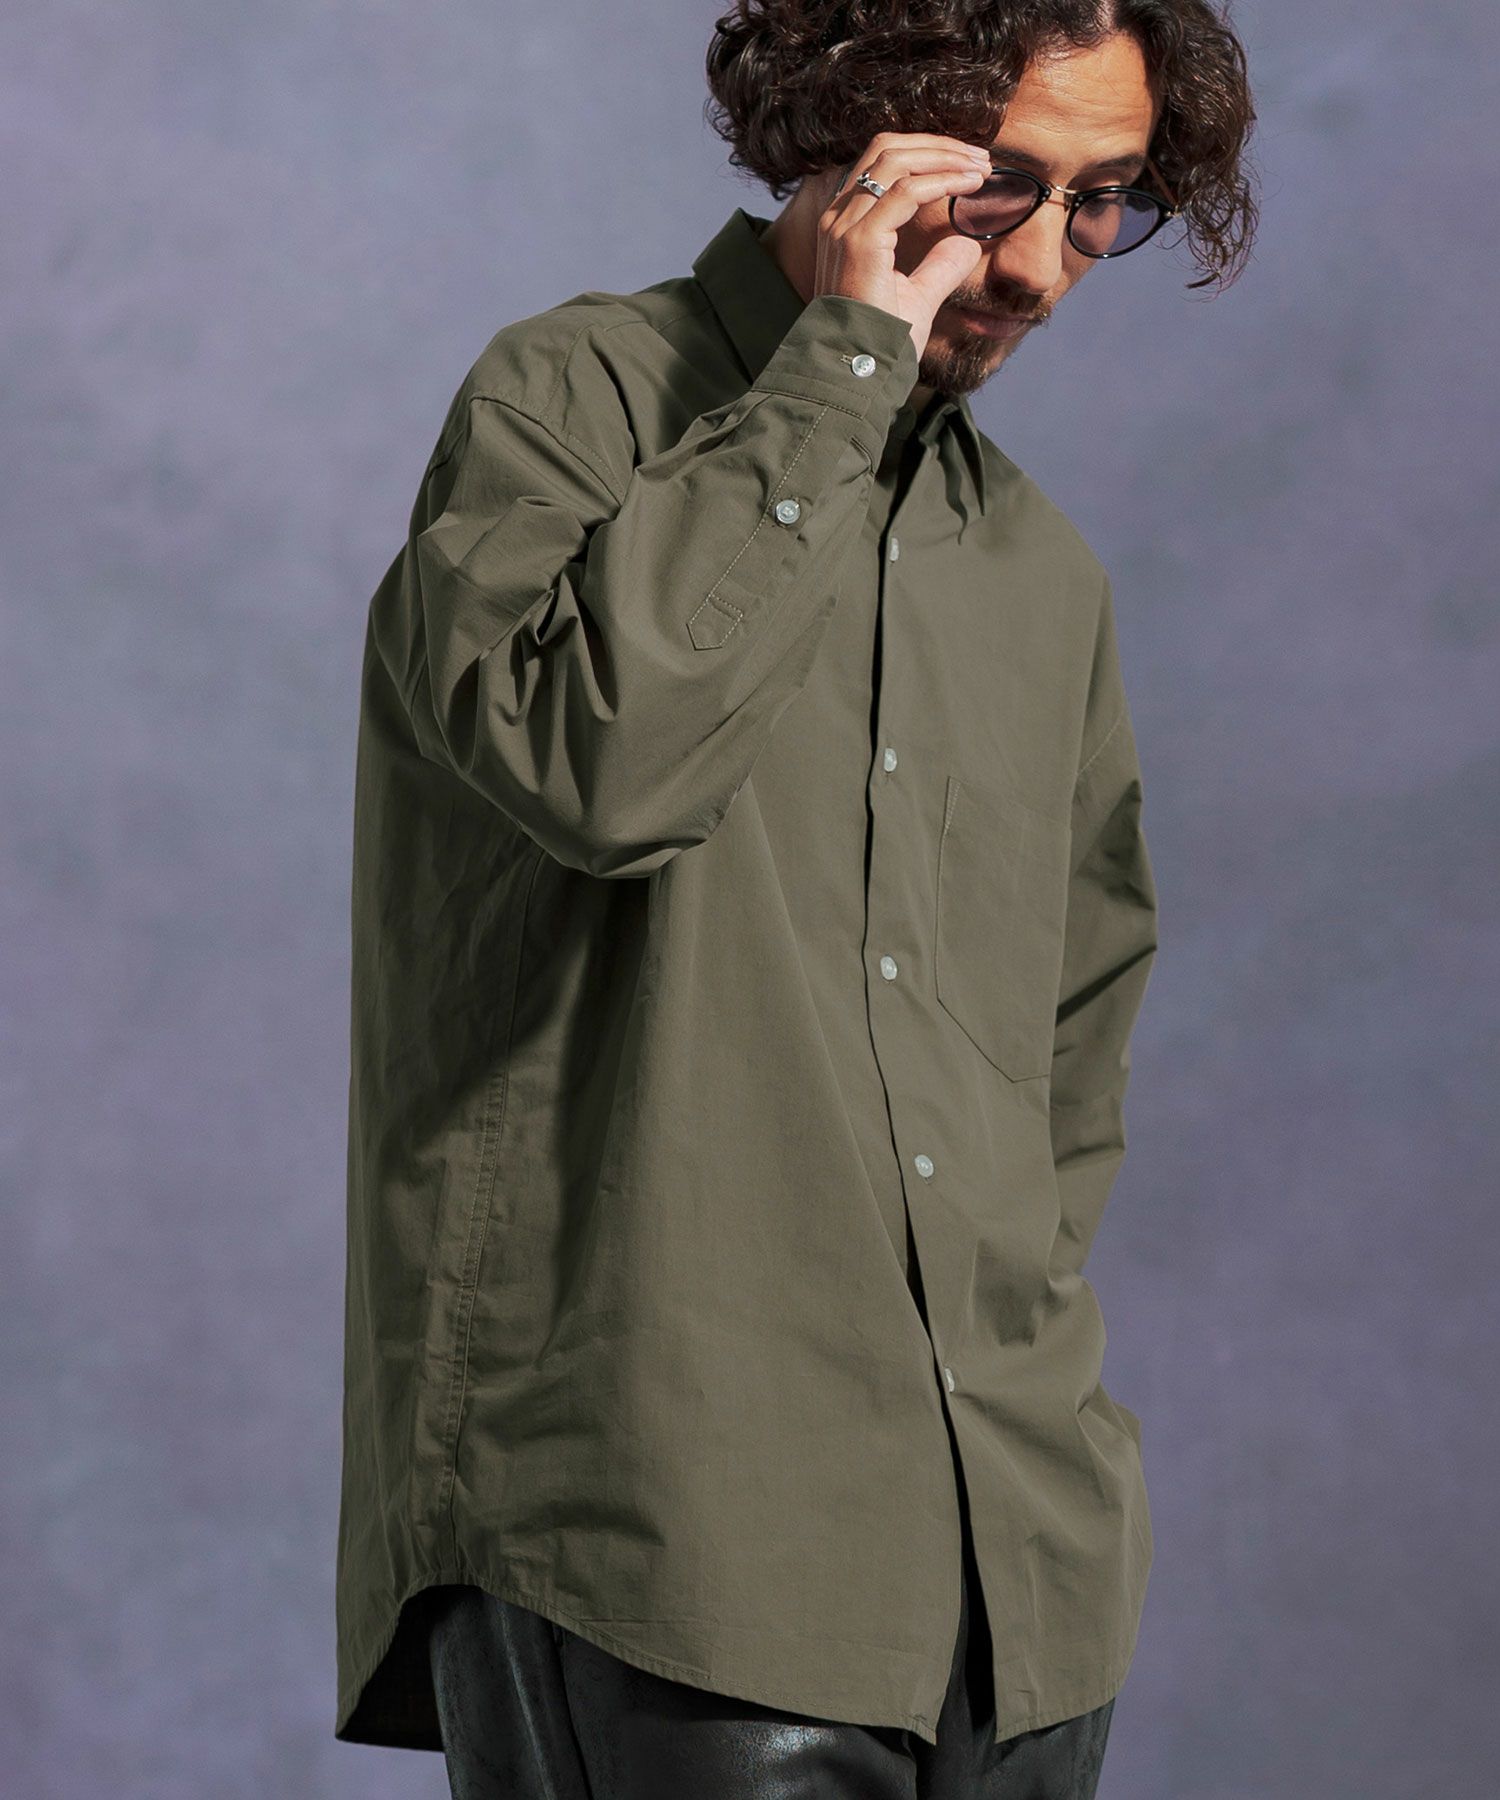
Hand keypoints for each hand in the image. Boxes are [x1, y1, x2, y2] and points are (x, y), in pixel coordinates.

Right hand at [815, 132, 991, 360]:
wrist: (857, 373)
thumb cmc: (879, 343)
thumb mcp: (917, 298)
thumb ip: (938, 267)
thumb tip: (966, 243)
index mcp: (847, 225)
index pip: (882, 164)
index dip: (928, 154)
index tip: (968, 165)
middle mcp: (840, 218)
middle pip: (887, 149)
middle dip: (939, 145)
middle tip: (980, 157)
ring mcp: (847, 227)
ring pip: (895, 159)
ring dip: (944, 156)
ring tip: (980, 167)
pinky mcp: (861, 241)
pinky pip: (906, 190)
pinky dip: (942, 180)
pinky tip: (969, 185)